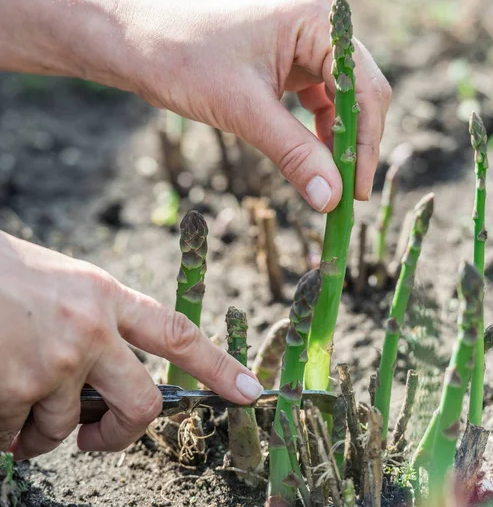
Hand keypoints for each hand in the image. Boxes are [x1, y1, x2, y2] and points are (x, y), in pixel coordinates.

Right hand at [0, 232, 262, 460]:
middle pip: (141, 405)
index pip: (176, 334)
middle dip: (121, 433)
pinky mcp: (15, 391)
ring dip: (42, 429)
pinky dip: (5, 428)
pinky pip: (16, 435)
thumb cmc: (5, 275)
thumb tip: (107, 381)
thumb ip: (97, 323)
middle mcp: (90, 331)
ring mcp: (53, 364)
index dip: (218, 366)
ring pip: (66, 429)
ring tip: (16, 394)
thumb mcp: (65, 284)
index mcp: (106, 296)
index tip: (250, 391)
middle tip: (96, 436)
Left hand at [120, 0, 390, 211]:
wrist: (134, 43)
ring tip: (329, 184)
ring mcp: (300, 42)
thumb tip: (331, 199)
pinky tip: (311, 159)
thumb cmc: (183, 60)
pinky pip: (313, 100)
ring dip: (334, 142)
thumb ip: (294, 154)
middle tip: (346, 196)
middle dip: (352, 145)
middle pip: (357, 93)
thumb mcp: (244, 111)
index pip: (363, 87)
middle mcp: (316, 25)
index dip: (365, 143)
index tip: (357, 191)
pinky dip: (314, 131)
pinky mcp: (284, 60)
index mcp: (315, 19)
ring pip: (337, 100)